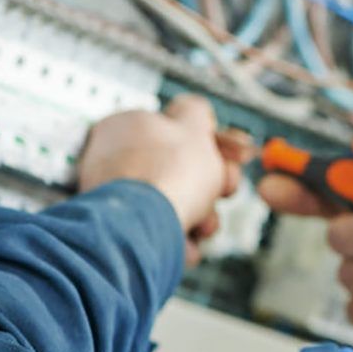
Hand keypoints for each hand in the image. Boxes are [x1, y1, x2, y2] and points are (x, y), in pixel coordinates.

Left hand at [78, 95, 249, 264]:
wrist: (144, 230)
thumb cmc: (167, 175)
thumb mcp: (192, 126)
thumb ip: (195, 111)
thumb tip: (194, 109)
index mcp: (125, 127)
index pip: (178, 131)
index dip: (214, 144)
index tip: (238, 155)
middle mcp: (114, 161)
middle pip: (182, 170)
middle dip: (212, 184)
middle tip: (223, 188)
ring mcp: (117, 200)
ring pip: (177, 204)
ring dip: (202, 216)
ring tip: (203, 224)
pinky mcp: (122, 234)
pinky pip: (162, 232)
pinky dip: (180, 239)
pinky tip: (187, 242)